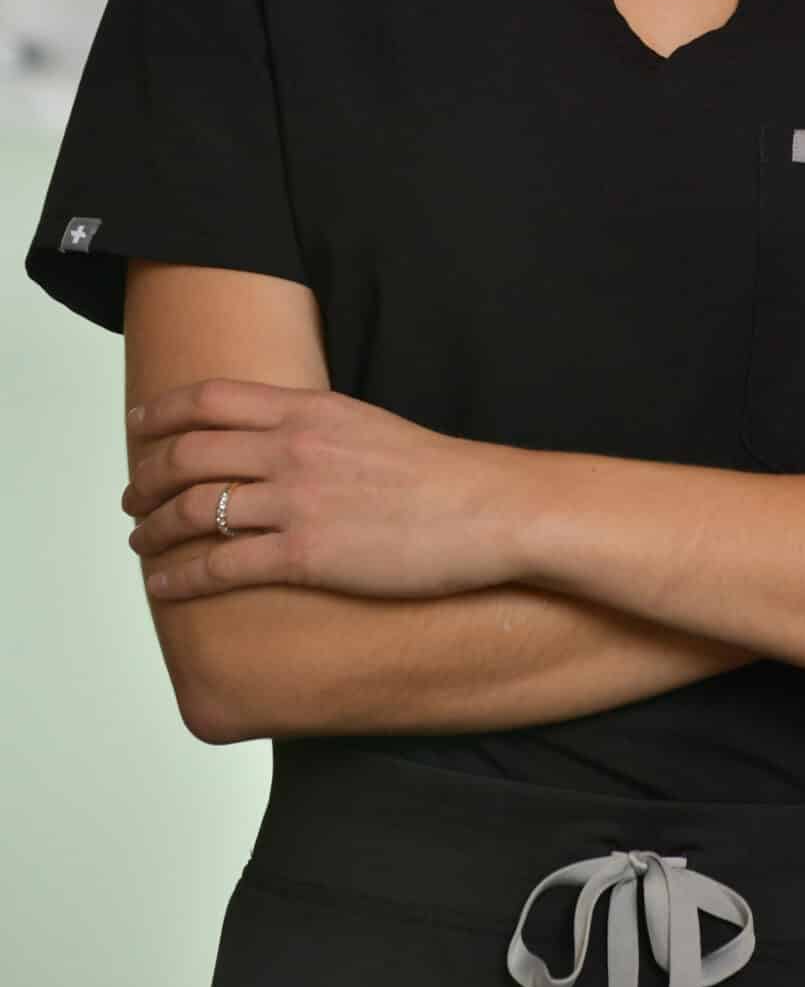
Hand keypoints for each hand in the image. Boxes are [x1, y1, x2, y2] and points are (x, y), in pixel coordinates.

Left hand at [123, 379, 530, 601]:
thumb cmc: (440, 475)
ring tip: (142, 542)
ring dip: (155, 529)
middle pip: (189, 454)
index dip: (163, 412)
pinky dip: (181, 578)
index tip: (138, 424)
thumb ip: (317, 428)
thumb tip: (278, 440)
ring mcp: (298, 501)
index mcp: (310, 410)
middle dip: (147, 477)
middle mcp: (294, 448)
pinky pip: (221, 566)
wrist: (489, 510)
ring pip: (195, 510)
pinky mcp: (307, 555)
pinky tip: (165, 587)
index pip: (211, 398)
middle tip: (133, 497)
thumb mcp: (367, 426)